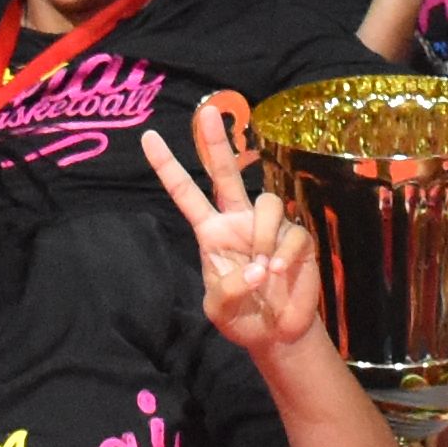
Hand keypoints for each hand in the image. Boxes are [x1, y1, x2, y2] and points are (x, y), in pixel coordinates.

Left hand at [142, 98, 332, 358]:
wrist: (276, 334)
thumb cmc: (242, 316)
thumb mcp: (220, 309)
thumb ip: (228, 289)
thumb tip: (257, 270)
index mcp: (211, 231)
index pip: (186, 193)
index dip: (167, 166)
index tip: (149, 138)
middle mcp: (239, 220)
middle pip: (226, 172)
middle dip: (216, 143)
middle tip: (207, 112)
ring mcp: (269, 227)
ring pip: (268, 204)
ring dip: (264, 236)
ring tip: (264, 271)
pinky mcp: (298, 239)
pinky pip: (293, 234)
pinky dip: (284, 255)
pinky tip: (278, 274)